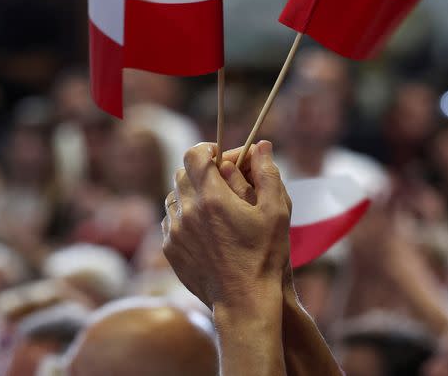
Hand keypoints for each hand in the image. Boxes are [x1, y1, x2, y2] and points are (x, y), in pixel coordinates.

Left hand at [162, 141, 290, 308]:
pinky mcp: (169, 249)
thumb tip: (261, 145)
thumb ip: (267, 173)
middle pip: (182, 172)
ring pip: (173, 195)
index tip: (221, 156)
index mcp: (213, 197)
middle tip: (222, 180)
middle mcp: (188, 211)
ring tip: (213, 205)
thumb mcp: (277, 212)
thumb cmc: (265, 256)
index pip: (195, 154)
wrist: (243, 302)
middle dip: (201, 170)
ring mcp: (175, 231)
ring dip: (190, 192)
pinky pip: (169, 219)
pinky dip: (183, 215)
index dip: (208, 149)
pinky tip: (203, 227)